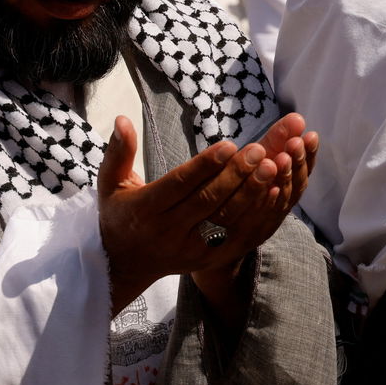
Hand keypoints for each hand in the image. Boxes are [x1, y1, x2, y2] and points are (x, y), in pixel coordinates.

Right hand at [97, 113, 318, 316]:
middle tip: (260, 150)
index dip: (205, 166)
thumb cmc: (120, 214)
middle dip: (236, 175)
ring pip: (226, 219)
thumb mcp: (111, 183)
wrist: (124, 265)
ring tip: (273, 165)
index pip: (179, 185)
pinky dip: (258, 216)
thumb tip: (122, 119)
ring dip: (252, 193)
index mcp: (144, 210)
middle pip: (207, 201)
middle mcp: (169, 231)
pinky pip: (238, 237)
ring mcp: (191, 249)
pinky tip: (274, 192)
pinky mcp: (210, 259)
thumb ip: (119, 151)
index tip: (229, 144)